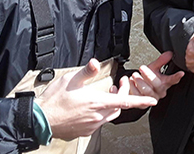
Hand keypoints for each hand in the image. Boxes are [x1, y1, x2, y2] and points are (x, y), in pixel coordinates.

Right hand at [36, 59, 157, 140]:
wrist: (41, 120)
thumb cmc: (54, 100)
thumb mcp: (70, 79)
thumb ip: (86, 71)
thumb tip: (95, 62)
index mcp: (97, 102)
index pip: (125, 101)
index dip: (140, 100)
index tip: (152, 101)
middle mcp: (97, 116)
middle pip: (119, 106)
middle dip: (123, 96)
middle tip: (118, 86)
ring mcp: (92, 125)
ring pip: (110, 115)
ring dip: (112, 105)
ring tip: (106, 95)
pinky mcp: (86, 131)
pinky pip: (100, 122)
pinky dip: (101, 113)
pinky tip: (92, 107)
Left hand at [127, 51, 183, 99]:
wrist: (137, 88)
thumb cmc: (147, 79)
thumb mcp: (154, 68)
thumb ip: (161, 61)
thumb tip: (169, 53)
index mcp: (165, 83)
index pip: (173, 80)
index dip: (177, 77)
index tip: (181, 73)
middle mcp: (160, 91)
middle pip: (157, 84)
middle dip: (148, 75)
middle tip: (142, 67)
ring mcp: (152, 98)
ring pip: (147, 91)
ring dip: (139, 81)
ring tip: (135, 75)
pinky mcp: (143, 104)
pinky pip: (138, 96)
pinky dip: (132, 87)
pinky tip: (130, 82)